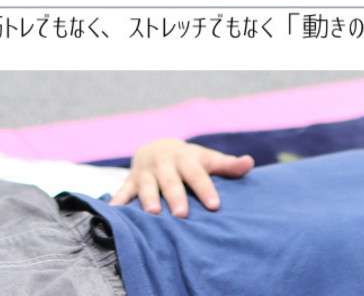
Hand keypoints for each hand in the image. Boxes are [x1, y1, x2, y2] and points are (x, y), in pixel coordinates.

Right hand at [109, 139, 253, 216]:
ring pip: (146, 185)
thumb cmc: (189, 161)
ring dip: (148, 198)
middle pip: (170, 180)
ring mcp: (145, 172)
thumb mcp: (206, 159)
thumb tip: (250, 163)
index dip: (205, 189)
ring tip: (153, 214)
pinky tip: (114, 210)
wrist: (156, 148)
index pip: (197, 174)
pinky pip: (123, 191)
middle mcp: (163, 163)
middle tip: (182, 215)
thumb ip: (227, 165)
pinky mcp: (130, 180)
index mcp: (185, 157)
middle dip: (175, 196)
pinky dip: (118, 201)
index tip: (215, 206)